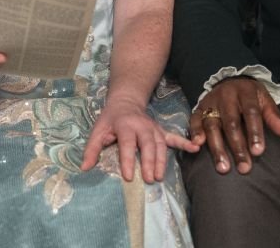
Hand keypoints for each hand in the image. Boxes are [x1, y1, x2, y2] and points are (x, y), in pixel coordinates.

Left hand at [80, 97, 199, 182]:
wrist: (126, 101)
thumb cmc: (111, 119)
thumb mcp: (97, 130)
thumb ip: (92, 149)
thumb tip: (85, 168)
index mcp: (125, 125)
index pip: (127, 143)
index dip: (127, 159)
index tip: (128, 176)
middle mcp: (142, 126)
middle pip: (148, 144)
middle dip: (149, 162)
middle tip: (148, 179)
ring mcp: (153, 128)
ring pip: (160, 144)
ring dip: (162, 160)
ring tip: (159, 177)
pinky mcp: (160, 131)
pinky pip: (173, 137)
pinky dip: (184, 143)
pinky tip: (194, 149)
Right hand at [189, 77, 279, 174]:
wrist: (229, 80)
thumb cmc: (250, 96)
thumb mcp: (264, 100)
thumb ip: (274, 117)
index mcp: (245, 92)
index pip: (251, 113)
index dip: (255, 132)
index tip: (258, 152)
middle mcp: (226, 96)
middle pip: (231, 123)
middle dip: (237, 146)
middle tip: (244, 167)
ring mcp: (211, 103)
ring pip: (212, 125)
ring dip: (217, 148)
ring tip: (224, 168)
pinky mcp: (199, 108)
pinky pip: (194, 121)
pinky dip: (194, 133)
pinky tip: (197, 146)